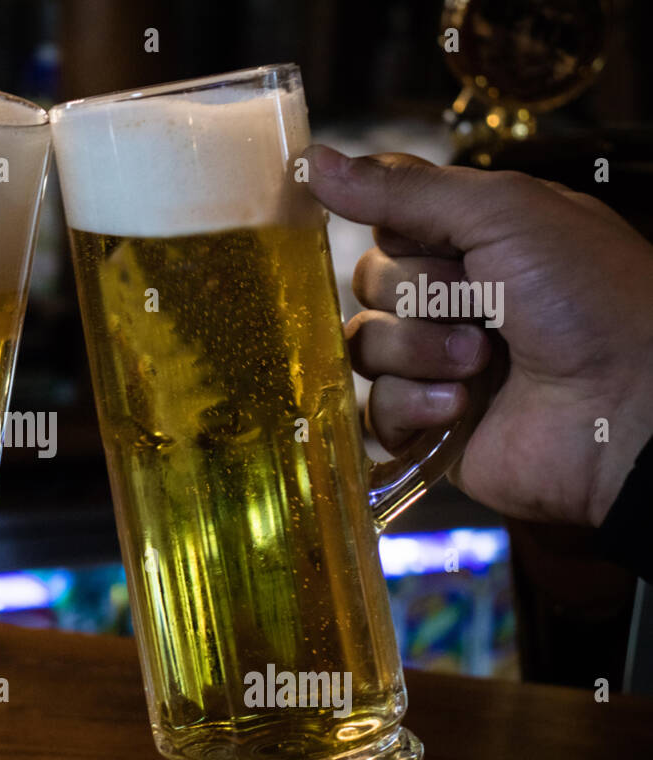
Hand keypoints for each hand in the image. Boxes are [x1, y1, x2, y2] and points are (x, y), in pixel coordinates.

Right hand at [306, 147, 652, 527]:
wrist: (629, 404)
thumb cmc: (588, 297)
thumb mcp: (502, 212)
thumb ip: (403, 187)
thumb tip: (312, 160)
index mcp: (474, 241)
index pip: (385, 225)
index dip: (394, 232)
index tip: (423, 239)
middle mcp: (453, 299)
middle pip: (367, 284)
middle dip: (417, 295)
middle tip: (480, 306)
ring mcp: (437, 365)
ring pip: (365, 346)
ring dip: (418, 350)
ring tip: (481, 362)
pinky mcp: (429, 425)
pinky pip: (374, 410)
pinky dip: (413, 404)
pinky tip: (461, 405)